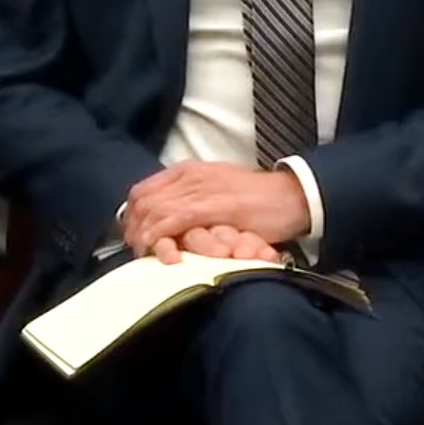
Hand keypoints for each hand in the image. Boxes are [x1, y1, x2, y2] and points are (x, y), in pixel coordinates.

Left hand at [123, 161, 311, 256]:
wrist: (292, 197)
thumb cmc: (256, 199)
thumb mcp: (215, 191)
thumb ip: (190, 197)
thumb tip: (166, 216)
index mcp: (187, 171)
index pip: (143, 190)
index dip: (132, 215)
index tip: (131, 234)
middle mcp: (189, 176)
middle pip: (143, 201)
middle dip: (132, 227)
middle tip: (134, 248)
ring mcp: (200, 190)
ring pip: (155, 210)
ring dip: (144, 234)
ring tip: (144, 253)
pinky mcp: (214, 206)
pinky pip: (175, 220)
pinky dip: (161, 235)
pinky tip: (157, 249)